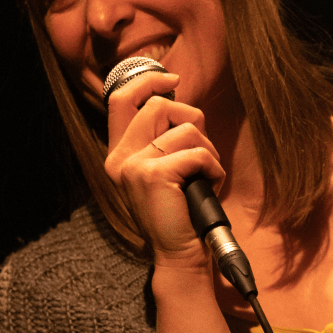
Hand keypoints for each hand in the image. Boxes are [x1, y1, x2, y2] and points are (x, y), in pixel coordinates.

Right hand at [104, 71, 225, 269]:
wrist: (178, 254)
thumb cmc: (179, 212)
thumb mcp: (163, 170)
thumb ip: (162, 138)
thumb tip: (179, 104)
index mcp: (118, 154)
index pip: (120, 99)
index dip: (147, 81)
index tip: (172, 78)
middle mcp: (120, 158)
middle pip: (159, 106)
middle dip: (192, 119)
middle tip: (201, 148)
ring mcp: (134, 166)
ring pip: (186, 128)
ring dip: (208, 150)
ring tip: (205, 176)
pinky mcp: (153, 175)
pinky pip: (197, 152)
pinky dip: (214, 167)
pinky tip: (210, 185)